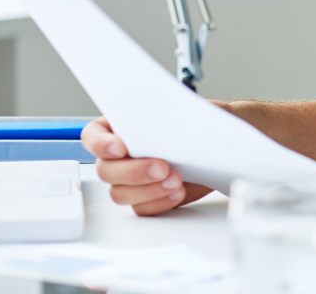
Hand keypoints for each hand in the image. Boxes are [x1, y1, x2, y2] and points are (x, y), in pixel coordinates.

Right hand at [81, 117, 212, 214]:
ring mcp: (132, 179)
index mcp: (120, 127)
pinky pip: (142, 208)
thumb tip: (159, 119)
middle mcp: (121, 155)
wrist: (221, 144)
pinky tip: (177, 192)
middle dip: (133, 171)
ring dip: (147, 189)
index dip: (101, 144)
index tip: (120, 148)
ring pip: (120, 193)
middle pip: (106, 170)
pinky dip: (159, 202)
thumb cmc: (200, 121)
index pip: (94, 136)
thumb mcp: (187, 108)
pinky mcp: (148, 197)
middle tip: (161, 167)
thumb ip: (168, 112)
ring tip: (176, 180)